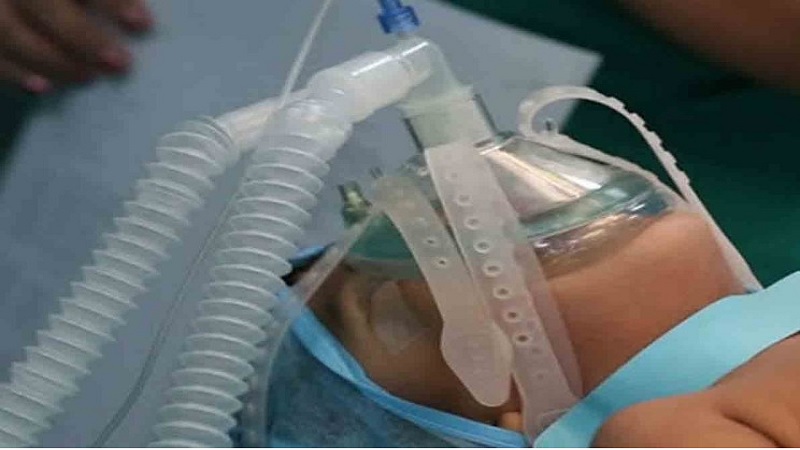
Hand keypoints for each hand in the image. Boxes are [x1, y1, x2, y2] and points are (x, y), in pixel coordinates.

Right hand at [0, 0, 153, 92]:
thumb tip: (144, 22)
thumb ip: (104, 2)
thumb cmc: (67, 4)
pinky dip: (14, 73)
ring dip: (51, 60)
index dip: (112, 1)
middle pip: (41, 2)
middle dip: (81, 36)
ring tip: (87, 78)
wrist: (25, 6)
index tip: (143, 23)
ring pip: (8, 31)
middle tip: (119, 64)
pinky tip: (42, 88)